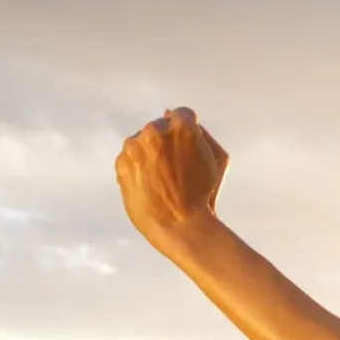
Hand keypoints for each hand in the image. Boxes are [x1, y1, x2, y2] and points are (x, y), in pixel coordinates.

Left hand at [115, 107, 227, 251]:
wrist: (179, 225)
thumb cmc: (203, 194)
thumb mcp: (218, 159)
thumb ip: (201, 133)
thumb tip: (172, 114)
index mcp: (182, 126)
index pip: (183, 114)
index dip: (188, 134)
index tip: (189, 151)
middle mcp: (155, 131)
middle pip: (160, 127)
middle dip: (167, 143)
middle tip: (176, 170)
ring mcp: (134, 146)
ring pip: (142, 141)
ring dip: (151, 154)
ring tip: (163, 180)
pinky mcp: (121, 162)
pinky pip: (130, 158)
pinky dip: (138, 168)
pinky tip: (151, 185)